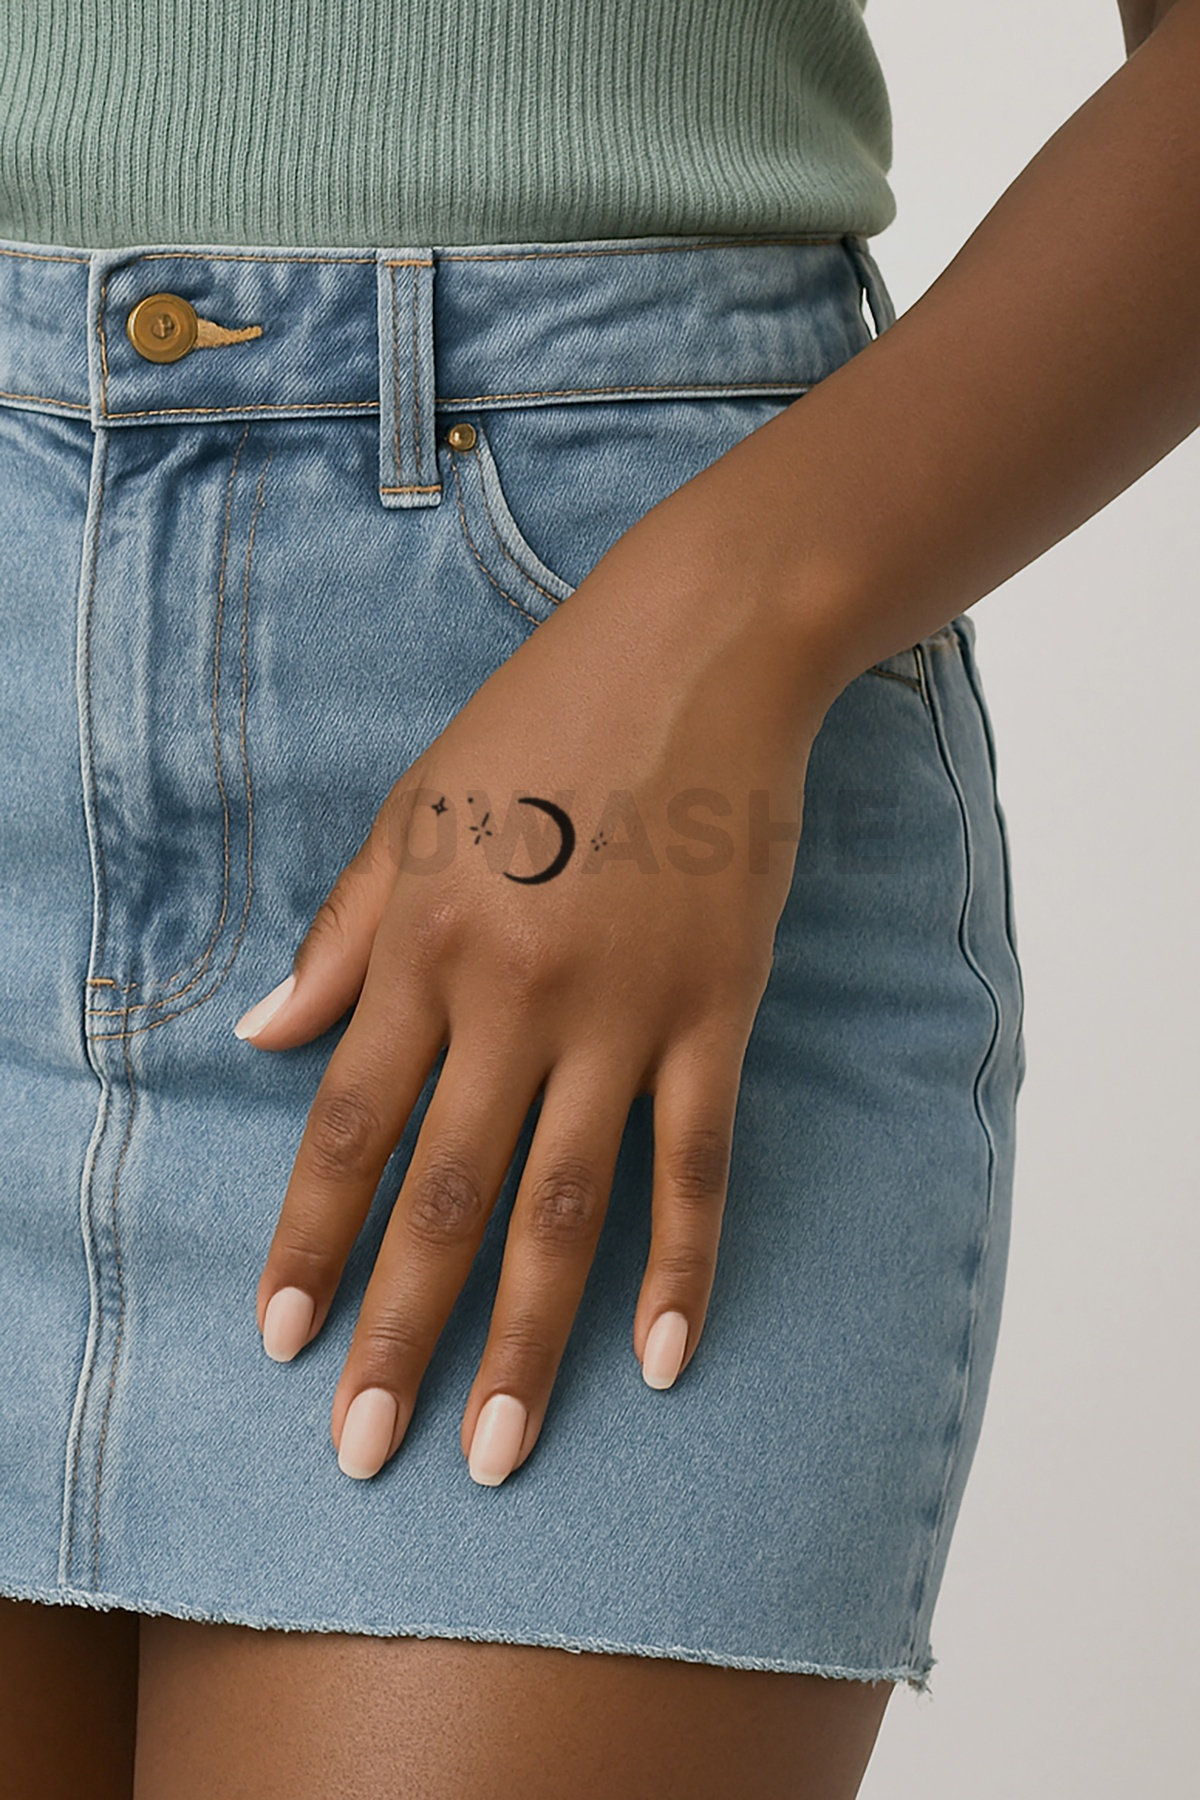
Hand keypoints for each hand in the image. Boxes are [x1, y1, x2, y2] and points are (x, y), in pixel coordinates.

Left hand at [237, 499, 832, 1487]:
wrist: (700, 655)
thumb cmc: (544, 722)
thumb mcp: (413, 811)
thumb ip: (345, 934)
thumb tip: (263, 1032)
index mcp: (425, 944)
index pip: (349, 1126)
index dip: (311, 1239)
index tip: (279, 1339)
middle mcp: (512, 996)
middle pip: (445, 1195)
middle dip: (399, 1335)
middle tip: (363, 1452)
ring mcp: (621, 1011)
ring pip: (563, 1207)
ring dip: (525, 1340)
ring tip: (496, 1452)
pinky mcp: (715, 1012)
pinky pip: (696, 1163)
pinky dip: (682, 1266)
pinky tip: (663, 1359)